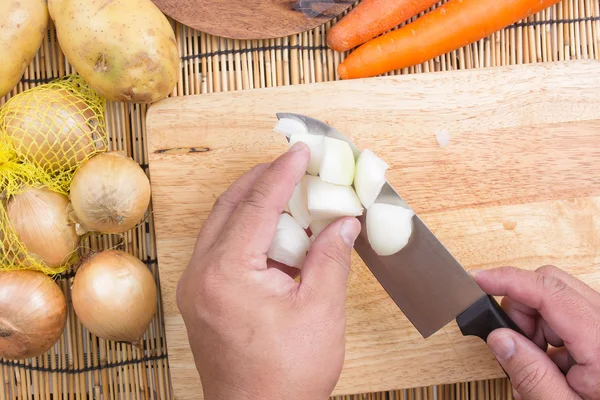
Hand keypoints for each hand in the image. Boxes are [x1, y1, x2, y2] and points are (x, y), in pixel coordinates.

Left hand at [176, 142, 360, 399]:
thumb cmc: (287, 376)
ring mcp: (196, 287)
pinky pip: (220, 249)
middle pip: (230, 207)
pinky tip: (274, 232)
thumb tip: (344, 223)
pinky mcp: (201, 299)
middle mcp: (201, 274)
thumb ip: (331, 258)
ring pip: (221, 225)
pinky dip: (246, 232)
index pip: (258, 205)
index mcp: (227, 272)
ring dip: (253, 204)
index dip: (283, 173)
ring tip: (287, 193)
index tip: (301, 150)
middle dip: (262, 180)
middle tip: (291, 165)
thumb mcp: (320, 311)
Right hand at [473, 266, 599, 399]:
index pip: (549, 291)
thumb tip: (499, 338)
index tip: (479, 280)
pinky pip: (567, 316)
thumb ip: (530, 374)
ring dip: (535, 325)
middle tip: (516, 346)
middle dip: (521, 310)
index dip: (509, 280)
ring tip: (542, 366)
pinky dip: (550, 335)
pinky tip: (555, 367)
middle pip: (551, 286)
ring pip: (556, 300)